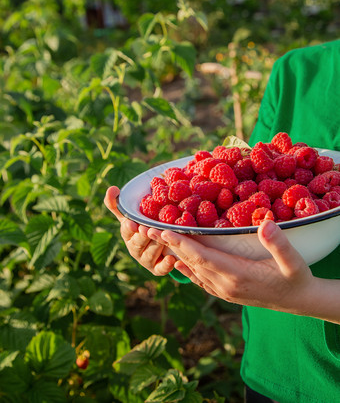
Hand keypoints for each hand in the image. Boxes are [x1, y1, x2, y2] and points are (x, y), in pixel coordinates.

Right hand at [104, 186, 176, 275]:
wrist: (163, 241)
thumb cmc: (144, 224)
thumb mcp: (132, 213)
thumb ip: (119, 202)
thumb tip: (111, 188)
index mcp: (128, 234)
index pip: (126, 230)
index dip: (129, 227)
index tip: (132, 222)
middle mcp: (135, 248)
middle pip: (137, 244)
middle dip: (142, 237)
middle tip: (147, 230)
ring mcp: (146, 259)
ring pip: (149, 255)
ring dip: (155, 247)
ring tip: (163, 240)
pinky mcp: (157, 269)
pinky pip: (160, 269)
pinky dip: (166, 265)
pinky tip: (172, 259)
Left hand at [147, 220, 316, 313]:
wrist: (299, 302)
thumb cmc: (296, 278)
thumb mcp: (293, 262)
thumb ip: (279, 244)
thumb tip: (266, 224)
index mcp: (236, 275)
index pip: (202, 256)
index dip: (181, 243)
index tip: (162, 230)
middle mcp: (224, 285)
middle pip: (190, 262)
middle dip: (168, 245)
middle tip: (146, 229)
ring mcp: (223, 291)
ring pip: (192, 270)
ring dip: (174, 254)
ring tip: (156, 239)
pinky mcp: (226, 292)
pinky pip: (200, 280)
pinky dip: (187, 270)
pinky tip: (178, 264)